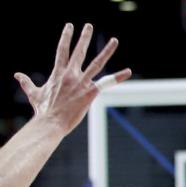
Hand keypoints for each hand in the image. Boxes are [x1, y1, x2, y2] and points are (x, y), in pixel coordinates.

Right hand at [15, 24, 131, 134]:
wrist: (51, 122)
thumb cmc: (43, 109)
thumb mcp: (33, 93)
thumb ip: (26, 82)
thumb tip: (17, 75)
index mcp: (58, 73)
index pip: (62, 50)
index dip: (66, 37)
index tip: (70, 26)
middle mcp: (70, 74)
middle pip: (79, 51)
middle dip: (84, 37)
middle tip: (88, 25)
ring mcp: (82, 82)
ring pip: (97, 63)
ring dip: (107, 51)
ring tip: (115, 40)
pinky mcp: (91, 92)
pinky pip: (107, 82)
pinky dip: (118, 77)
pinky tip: (128, 71)